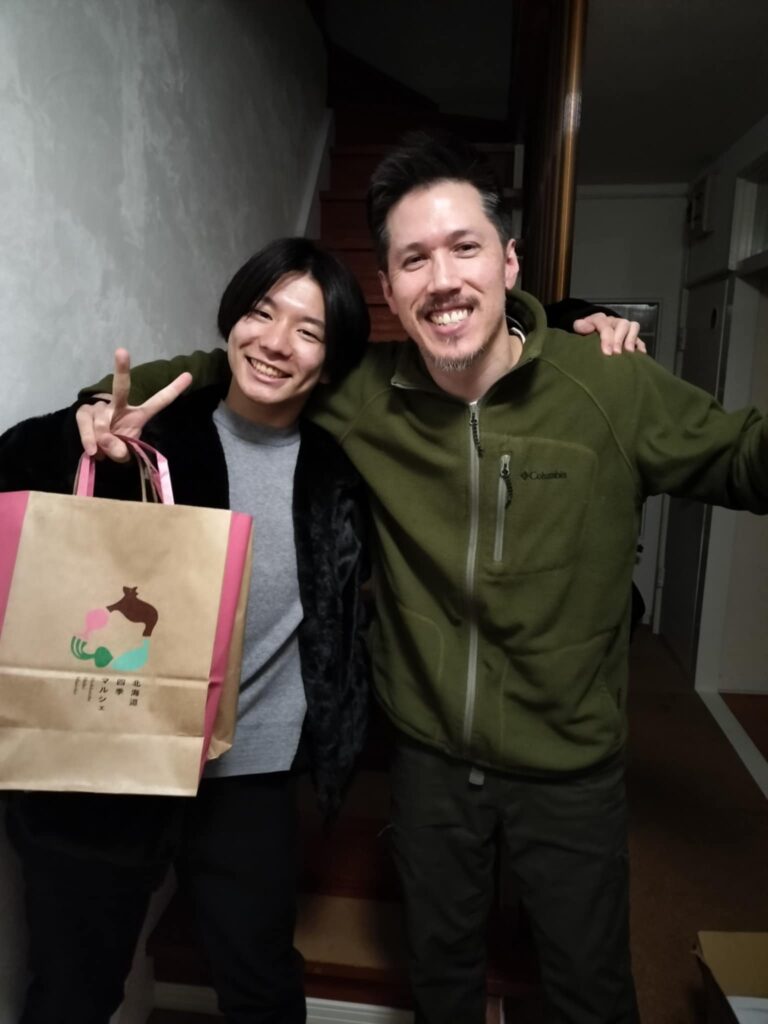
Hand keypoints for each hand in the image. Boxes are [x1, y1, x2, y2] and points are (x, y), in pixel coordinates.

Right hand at [76, 348, 191, 460]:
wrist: (95, 452)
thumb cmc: (116, 448)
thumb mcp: (123, 453)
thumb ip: (120, 450)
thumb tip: (107, 444)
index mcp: (138, 414)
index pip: (158, 401)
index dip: (173, 389)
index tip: (189, 375)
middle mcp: (119, 405)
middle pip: (121, 387)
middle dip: (122, 369)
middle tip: (122, 351)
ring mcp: (101, 408)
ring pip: (101, 420)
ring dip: (103, 440)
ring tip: (103, 453)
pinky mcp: (84, 412)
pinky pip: (86, 423)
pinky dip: (89, 439)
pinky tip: (93, 451)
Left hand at [572, 313, 646, 355]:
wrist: (588, 330)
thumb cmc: (584, 332)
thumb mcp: (578, 327)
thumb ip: (580, 326)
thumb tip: (588, 327)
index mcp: (601, 319)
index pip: (605, 325)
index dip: (607, 338)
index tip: (607, 353)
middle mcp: (614, 322)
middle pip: (622, 324)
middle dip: (620, 339)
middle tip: (617, 354)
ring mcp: (624, 328)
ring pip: (633, 327)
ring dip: (632, 339)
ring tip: (628, 353)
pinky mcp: (631, 336)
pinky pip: (639, 337)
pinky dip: (640, 346)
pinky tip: (639, 355)